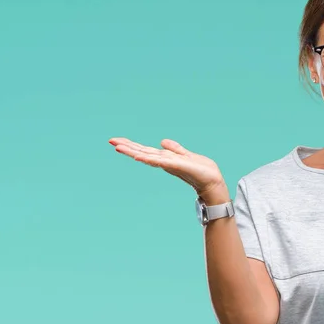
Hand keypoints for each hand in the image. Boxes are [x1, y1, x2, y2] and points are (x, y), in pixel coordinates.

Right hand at [108, 137, 227, 199]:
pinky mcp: (175, 166)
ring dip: (132, 152)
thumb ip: (174, 149)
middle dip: (127, 147)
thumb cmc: (201, 171)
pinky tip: (138, 157)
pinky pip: (159, 161)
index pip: (145, 150)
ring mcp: (168, 164)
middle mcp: (164, 161)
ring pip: (147, 156)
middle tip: (111, 141)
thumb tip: (162, 142)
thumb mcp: (185, 155)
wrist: (212, 182)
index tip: (117, 141)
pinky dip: (148, 159)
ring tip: (118, 147)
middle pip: (142, 152)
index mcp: (165, 158)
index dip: (131, 145)